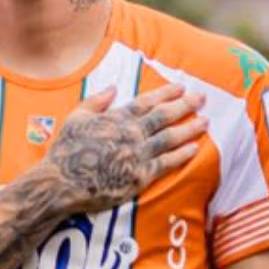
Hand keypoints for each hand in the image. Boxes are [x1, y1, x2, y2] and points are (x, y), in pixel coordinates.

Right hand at [45, 83, 206, 214]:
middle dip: (184, 106)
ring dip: (189, 129)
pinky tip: (194, 149)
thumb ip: (96, 101)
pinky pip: (166, 164)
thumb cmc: (66, 150)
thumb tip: (113, 88)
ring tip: (205, 122)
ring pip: (169, 139)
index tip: (181, 87)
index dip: (165, 93)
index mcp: (115, 118)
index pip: (146, 102)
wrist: (63, 182)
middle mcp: (130, 134)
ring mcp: (137, 155)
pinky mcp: (140, 176)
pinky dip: (181, 155)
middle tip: (201, 98)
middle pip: (163, 117)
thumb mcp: (75, 117)